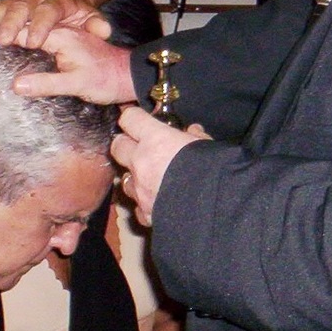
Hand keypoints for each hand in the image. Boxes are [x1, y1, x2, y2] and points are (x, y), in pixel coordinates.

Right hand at [0, 0, 112, 47]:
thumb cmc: (78, 13)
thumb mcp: (92, 18)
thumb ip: (96, 25)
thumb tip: (104, 31)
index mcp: (57, 1)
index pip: (49, 11)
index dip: (41, 25)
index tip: (33, 42)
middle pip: (20, 9)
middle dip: (9, 24)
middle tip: (0, 41)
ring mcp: (18, 2)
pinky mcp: (5, 8)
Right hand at [6, 25, 136, 103]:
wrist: (122, 68)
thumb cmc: (103, 76)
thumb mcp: (80, 83)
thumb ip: (50, 83)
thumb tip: (17, 86)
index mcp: (62, 31)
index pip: (34, 26)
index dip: (13, 33)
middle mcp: (50, 23)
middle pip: (17, 14)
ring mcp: (42, 23)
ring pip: (8, 14)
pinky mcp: (34, 28)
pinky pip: (6, 21)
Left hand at [114, 106, 209, 226]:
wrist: (214, 206)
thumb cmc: (213, 169)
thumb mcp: (206, 145)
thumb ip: (195, 136)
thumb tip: (193, 131)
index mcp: (155, 139)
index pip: (130, 119)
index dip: (133, 118)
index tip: (138, 119)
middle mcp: (141, 162)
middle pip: (117, 146)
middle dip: (126, 145)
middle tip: (139, 147)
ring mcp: (140, 189)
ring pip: (124, 179)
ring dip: (134, 177)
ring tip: (150, 178)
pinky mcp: (145, 212)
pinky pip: (138, 207)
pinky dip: (145, 204)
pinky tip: (158, 202)